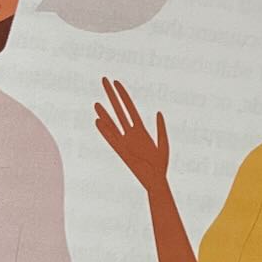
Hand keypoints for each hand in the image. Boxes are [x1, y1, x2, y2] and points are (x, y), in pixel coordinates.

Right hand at [94, 77, 169, 193]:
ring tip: (97, 103)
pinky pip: (111, 138)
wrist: (155, 181)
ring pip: (112, 124)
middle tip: (104, 81)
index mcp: (141, 130)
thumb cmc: (161, 165)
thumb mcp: (164, 144)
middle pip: (119, 110)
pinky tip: (98, 121)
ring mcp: (125, 141)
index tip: (116, 82)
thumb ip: (161, 129)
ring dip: (105, 114)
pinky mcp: (121, 152)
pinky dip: (104, 130)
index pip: (130, 107)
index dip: (123, 94)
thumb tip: (158, 112)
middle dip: (111, 96)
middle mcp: (130, 133)